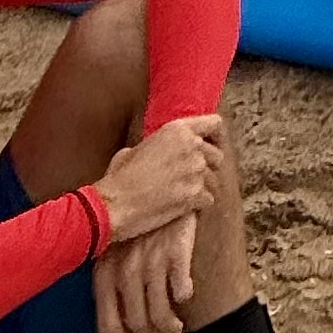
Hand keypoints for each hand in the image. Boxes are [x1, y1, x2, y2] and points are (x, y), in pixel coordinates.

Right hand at [95, 114, 223, 252]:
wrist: (115, 204)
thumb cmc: (120, 178)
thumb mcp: (136, 148)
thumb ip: (160, 145)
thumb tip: (165, 151)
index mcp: (177, 130)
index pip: (214, 124)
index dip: (215, 136)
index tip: (211, 146)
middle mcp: (192, 146)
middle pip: (217, 156)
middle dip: (208, 167)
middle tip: (191, 178)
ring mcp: (196, 171)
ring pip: (214, 180)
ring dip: (202, 188)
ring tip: (183, 195)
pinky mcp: (196, 194)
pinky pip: (209, 199)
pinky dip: (199, 205)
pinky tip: (184, 208)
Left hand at [95, 213, 198, 332]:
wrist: (160, 180)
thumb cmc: (134, 219)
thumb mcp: (111, 246)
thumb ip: (109, 276)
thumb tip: (113, 313)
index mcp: (104, 271)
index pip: (107, 323)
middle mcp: (126, 269)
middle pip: (137, 321)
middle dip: (150, 332)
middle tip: (159, 331)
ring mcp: (152, 260)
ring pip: (160, 312)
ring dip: (169, 325)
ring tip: (175, 324)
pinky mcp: (176, 250)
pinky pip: (181, 288)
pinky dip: (183, 294)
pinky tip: (185, 293)